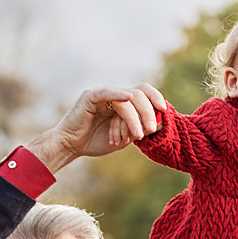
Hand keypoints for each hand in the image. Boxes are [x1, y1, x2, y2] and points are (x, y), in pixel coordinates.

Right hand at [26, 84, 166, 172]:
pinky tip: (127, 98)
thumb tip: (161, 123)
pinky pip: (107, 92)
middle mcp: (116, 95)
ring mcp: (103, 94)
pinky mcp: (91, 96)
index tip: (164, 112)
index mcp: (125, 102)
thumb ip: (141, 129)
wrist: (73, 145)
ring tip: (137, 135)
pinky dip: (118, 94)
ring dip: (135, 117)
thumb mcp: (125, 136)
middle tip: (151, 129)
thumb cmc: (97, 141)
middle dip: (148, 112)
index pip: (145, 93)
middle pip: (140, 94)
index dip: (156, 99)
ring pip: (128, 98)